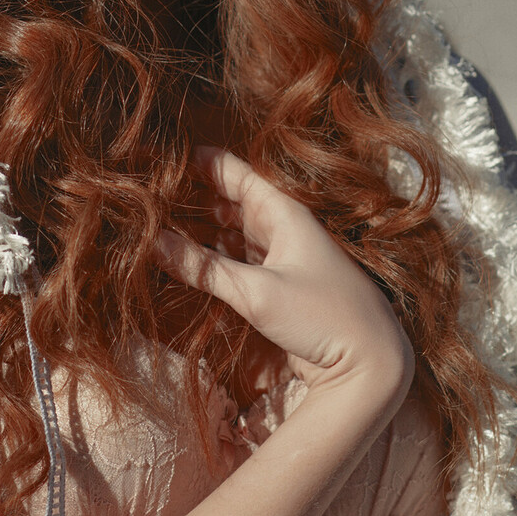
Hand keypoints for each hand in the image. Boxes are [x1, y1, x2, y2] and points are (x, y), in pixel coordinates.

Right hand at [158, 146, 413, 399]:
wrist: (370, 360)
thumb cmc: (322, 316)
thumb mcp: (256, 293)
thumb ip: (203, 268)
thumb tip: (153, 242)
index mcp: (283, 212)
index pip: (233, 172)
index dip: (197, 162)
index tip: (159, 155)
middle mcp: (282, 227)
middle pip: (228, 200)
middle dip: (190, 197)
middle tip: (146, 196)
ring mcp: (281, 255)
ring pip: (231, 230)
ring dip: (198, 229)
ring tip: (156, 226)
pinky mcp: (279, 284)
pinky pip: (238, 259)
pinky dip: (213, 257)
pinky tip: (186, 260)